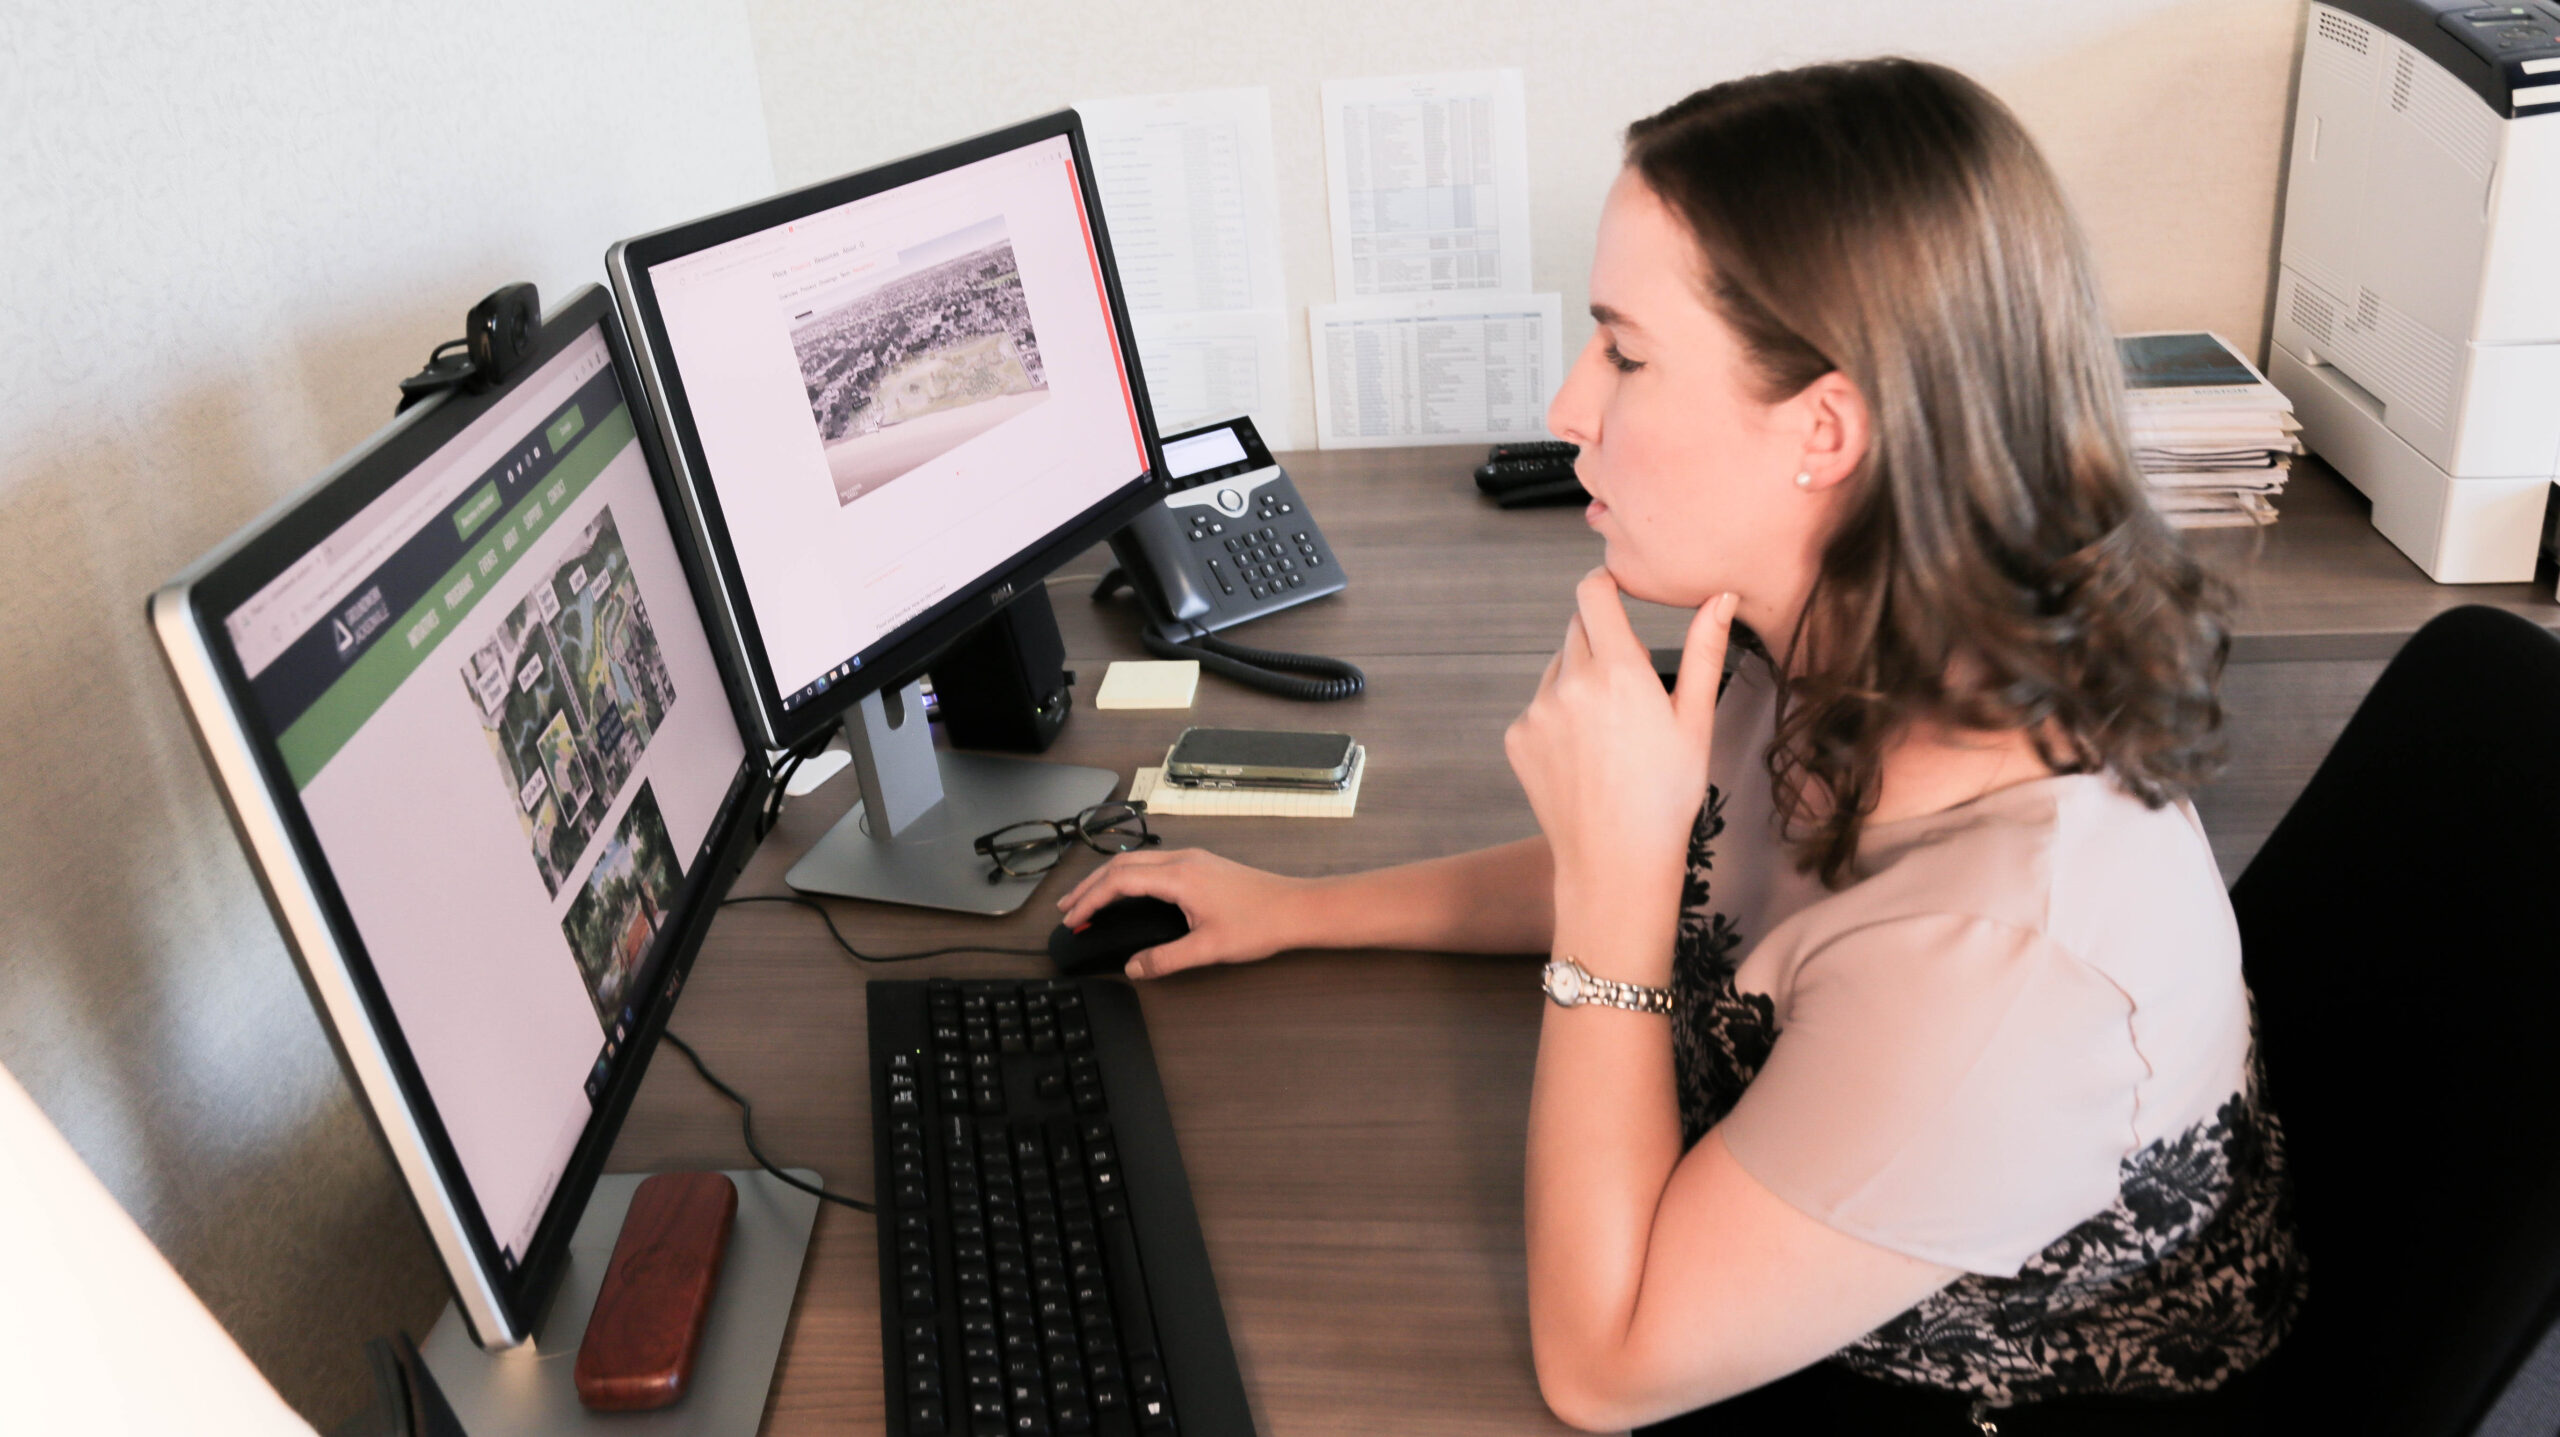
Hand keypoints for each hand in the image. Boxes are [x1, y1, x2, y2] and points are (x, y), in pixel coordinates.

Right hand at [1056, 848, 1312, 978]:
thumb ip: (1166, 959)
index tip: (1071, 917)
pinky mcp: (1202, 864)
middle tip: (1067, 908)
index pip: (1119, 881)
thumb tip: (1134, 967)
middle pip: (1121, 865)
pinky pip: (1153, 863)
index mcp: (1179, 876)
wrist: (1297, 908)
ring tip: (1088, 899)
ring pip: (1137, 861)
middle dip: (1089, 886)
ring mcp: (1193, 859)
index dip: (1090, 899)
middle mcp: (1183, 860)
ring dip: (1108, 879)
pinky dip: (1129, 876)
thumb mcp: (1208, 949)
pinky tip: (1127, 892)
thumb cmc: (1260, 924)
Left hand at [1505, 571, 1736, 921]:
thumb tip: (1720, 597)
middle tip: (1628, 688)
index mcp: (1617, 670)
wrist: (1617, 861)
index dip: (1604, 583)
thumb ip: (1705, 651)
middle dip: (1601, 641)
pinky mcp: (1517, 737)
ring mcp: (1537, 710)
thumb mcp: (1695, 721)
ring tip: (1609, 733)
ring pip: (1557, 668)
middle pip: (1577, 628)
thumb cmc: (1667, 795)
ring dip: (1578, 680)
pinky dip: (1557, 716)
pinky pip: (1538, 706)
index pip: (1593, 592)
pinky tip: (1584, 755)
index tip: (1615, 589)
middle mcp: (1569, 682)